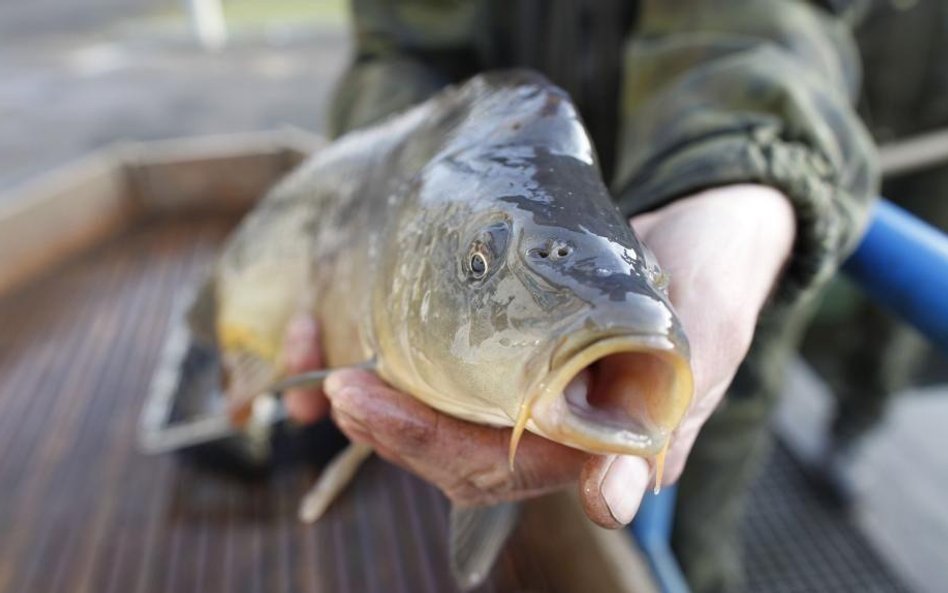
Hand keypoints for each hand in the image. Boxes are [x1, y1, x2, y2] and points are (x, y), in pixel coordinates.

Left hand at [290, 184, 795, 526]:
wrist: (695, 233)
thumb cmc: (705, 280)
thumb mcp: (699, 339)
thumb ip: (666, 419)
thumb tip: (613, 505)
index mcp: (590, 444)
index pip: (499, 465)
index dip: (429, 444)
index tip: (369, 406)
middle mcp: (544, 430)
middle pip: (448, 452)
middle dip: (386, 426)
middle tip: (335, 385)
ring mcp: (516, 394)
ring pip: (430, 423)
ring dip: (370, 402)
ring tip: (320, 355)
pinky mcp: (495, 356)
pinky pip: (430, 381)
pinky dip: (382, 367)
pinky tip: (339, 333)